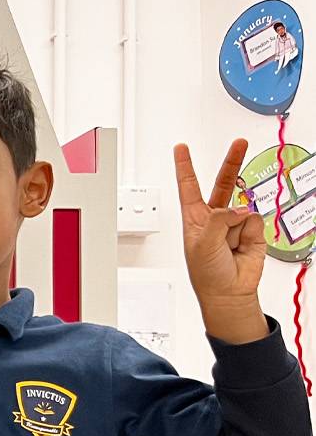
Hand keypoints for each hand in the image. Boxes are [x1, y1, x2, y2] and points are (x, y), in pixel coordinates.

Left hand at [173, 140, 269, 343]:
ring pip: (242, 207)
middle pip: (224, 183)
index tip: (181, 148)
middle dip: (232, 162)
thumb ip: (218, 221)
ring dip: (236, 225)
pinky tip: (242, 247)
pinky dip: (250, 233)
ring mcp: (236, 223)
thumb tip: (241, 209)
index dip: (185, 166)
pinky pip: (255, 221)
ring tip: (230, 246)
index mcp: (195, 218)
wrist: (229, 292)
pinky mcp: (254, 230)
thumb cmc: (207, 273)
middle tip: (239, 143)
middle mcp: (215, 217)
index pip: (188, 186)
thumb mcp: (202, 244)